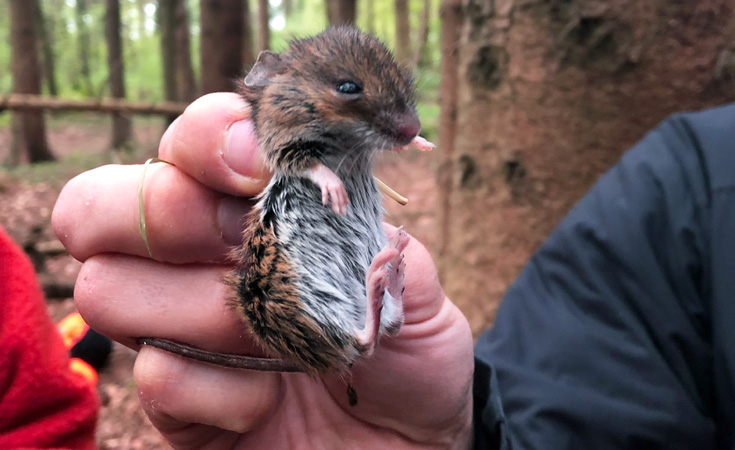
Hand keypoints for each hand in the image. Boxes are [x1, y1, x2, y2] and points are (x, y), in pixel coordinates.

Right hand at [52, 93, 474, 448]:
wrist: (412, 441)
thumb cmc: (406, 349)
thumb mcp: (406, 280)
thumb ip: (362, 227)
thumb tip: (304, 190)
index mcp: (251, 211)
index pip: (188, 145)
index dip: (206, 141)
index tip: (257, 171)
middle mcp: (197, 262)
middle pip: (99, 203)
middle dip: (164, 212)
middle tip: (238, 245)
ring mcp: (178, 331)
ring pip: (110, 288)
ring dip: (197, 308)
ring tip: (271, 334)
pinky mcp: (180, 404)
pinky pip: (155, 377)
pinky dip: (219, 389)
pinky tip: (266, 401)